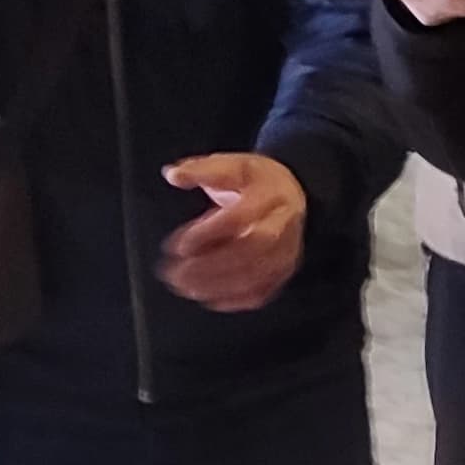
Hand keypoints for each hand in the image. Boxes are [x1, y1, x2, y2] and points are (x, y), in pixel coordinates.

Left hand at [159, 152, 305, 311]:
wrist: (292, 193)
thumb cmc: (256, 181)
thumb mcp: (232, 164)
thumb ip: (200, 169)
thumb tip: (172, 175)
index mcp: (270, 195)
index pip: (239, 217)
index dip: (207, 233)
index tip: (179, 245)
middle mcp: (282, 225)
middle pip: (249, 250)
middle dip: (210, 266)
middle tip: (177, 274)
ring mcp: (286, 251)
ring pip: (255, 275)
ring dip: (218, 286)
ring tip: (186, 288)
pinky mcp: (284, 270)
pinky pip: (261, 291)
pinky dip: (234, 300)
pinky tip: (210, 299)